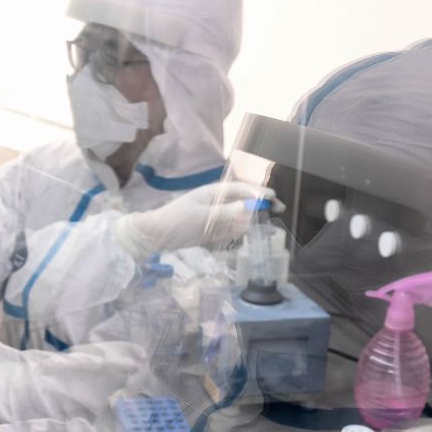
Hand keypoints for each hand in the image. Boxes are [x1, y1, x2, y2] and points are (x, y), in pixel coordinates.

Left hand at [113, 183, 281, 257]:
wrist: (154, 236)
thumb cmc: (176, 221)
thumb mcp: (203, 216)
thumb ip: (227, 212)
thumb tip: (250, 207)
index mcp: (213, 194)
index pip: (240, 189)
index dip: (258, 193)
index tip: (273, 197)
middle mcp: (215, 204)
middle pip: (242, 204)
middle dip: (259, 208)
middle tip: (277, 212)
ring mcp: (212, 219)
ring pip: (237, 220)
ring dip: (250, 224)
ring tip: (265, 229)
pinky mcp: (208, 233)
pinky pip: (227, 234)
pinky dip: (235, 237)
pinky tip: (241, 242)